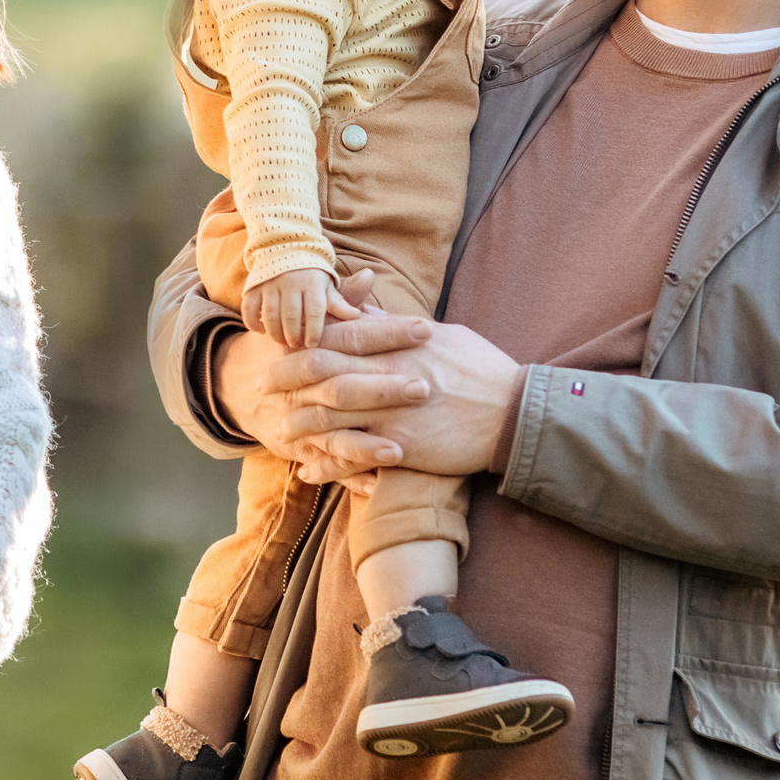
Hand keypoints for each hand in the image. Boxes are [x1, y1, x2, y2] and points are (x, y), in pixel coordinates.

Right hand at [240, 267, 355, 350]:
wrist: (285, 248)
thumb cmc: (312, 276)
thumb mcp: (328, 286)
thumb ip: (341, 303)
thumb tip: (358, 317)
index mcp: (312, 282)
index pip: (315, 310)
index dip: (314, 330)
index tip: (312, 344)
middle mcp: (290, 281)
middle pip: (291, 315)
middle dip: (293, 335)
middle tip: (296, 346)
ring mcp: (270, 283)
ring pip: (269, 314)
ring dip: (275, 332)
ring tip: (281, 341)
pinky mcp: (253, 286)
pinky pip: (249, 308)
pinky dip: (254, 323)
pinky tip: (261, 330)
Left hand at [265, 317, 525, 483]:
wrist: (517, 413)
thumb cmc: (481, 370)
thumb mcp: (440, 335)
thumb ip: (395, 325)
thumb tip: (364, 307)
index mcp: (395, 344)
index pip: (335, 337)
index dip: (301, 343)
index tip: (278, 348)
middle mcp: (387, 375)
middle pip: (321, 372)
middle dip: (286, 379)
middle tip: (262, 386)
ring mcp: (392, 411)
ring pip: (330, 415)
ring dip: (299, 424)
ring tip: (280, 433)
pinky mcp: (402, 446)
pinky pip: (353, 457)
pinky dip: (328, 466)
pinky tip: (310, 473)